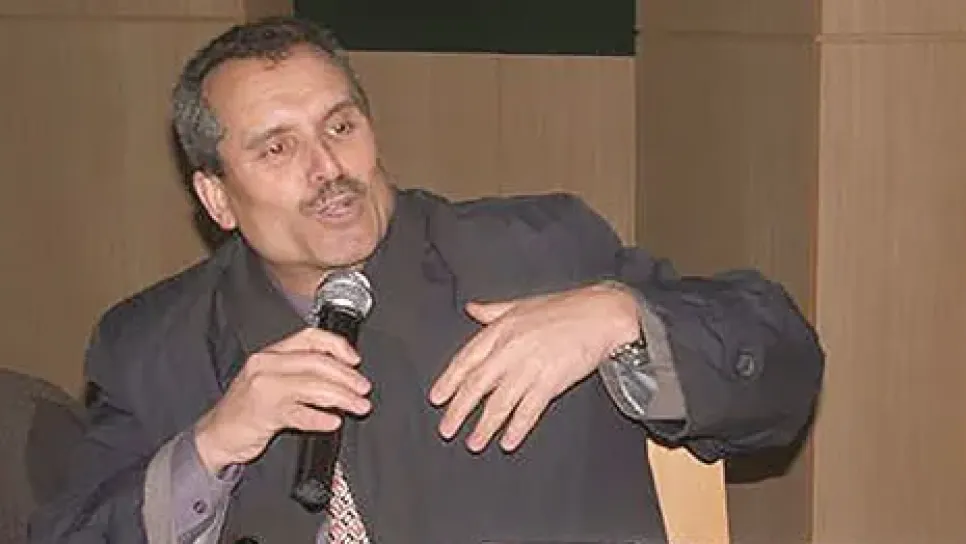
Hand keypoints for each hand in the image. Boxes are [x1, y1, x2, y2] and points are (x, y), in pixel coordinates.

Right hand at [194, 328, 371, 473]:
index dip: (337, 345)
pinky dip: (319, 418)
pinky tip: (333, 422)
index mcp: (271, 353)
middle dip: (346, 376)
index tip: (355, 360)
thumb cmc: (248, 409)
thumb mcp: (271, 381)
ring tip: (357, 406)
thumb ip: (300, 372)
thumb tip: (342, 373)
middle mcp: (266, 365)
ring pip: (312, 387)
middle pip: (316, 363)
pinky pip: (298, 414)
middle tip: (363, 389)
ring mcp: (263, 388)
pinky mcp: (262, 413)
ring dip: (341, 397)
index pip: (310, 337)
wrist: (215, 435)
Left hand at [428, 282, 640, 452]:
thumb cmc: (564, 307)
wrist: (602, 314)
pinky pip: (529, 410)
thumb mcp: (522, 304)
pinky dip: (517, 428)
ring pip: (499, 403)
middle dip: (459, 410)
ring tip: (473, 444)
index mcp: (500, 329)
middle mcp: (510, 349)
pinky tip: (507, 442)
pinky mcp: (551, 382)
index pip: (466, 359)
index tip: (436, 399)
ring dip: (484, 426)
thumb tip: (470, 308)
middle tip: (446, 430)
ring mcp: (530, 367)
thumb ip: (493, 311)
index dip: (449, 381)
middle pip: (476, 386)